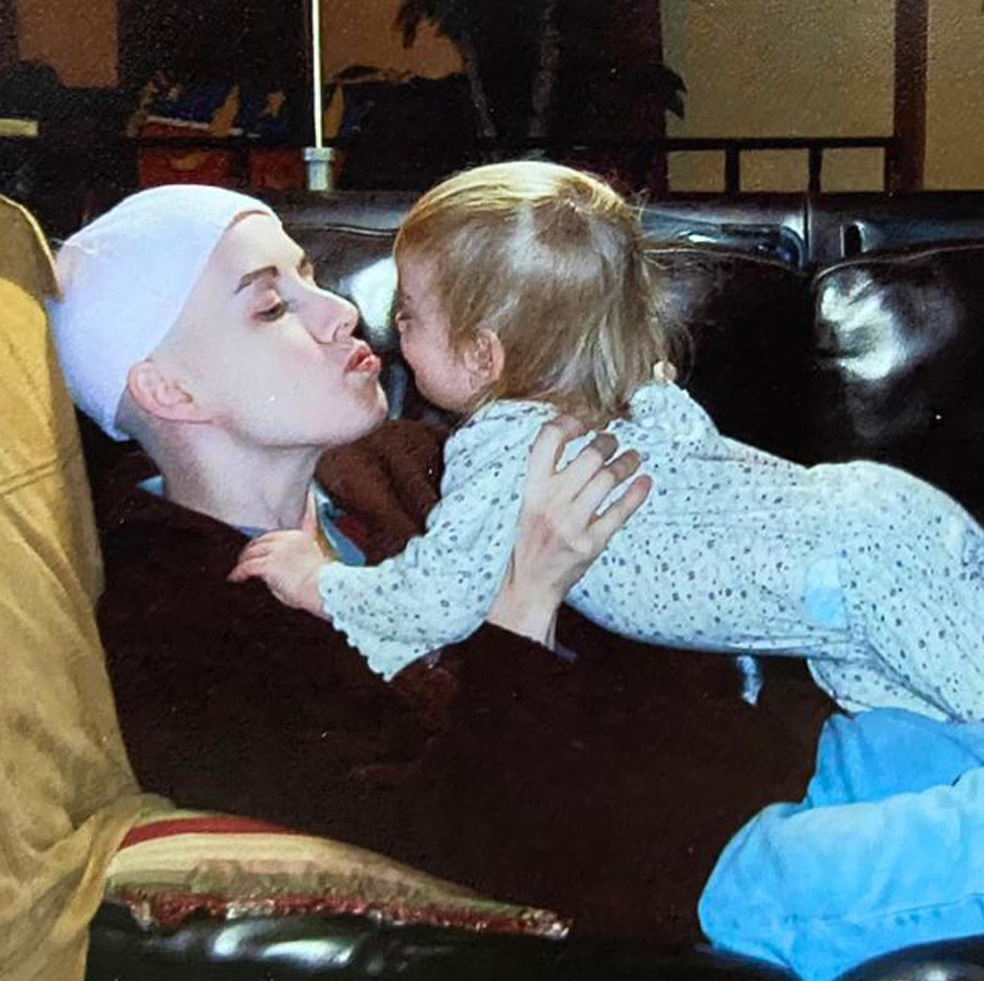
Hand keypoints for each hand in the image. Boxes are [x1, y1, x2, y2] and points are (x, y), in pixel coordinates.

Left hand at [227, 492, 327, 617]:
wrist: (323, 586)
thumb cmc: (324, 582)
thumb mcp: (320, 564)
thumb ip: (304, 557)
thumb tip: (289, 565)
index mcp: (306, 538)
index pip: (307, 516)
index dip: (309, 504)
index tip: (310, 494)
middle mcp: (290, 540)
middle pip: (266, 537)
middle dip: (256, 545)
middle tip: (249, 553)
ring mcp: (278, 550)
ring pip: (253, 551)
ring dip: (245, 558)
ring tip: (240, 565)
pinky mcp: (268, 564)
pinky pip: (247, 566)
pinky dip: (239, 572)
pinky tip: (235, 576)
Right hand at [487, 415, 651, 647]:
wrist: (529, 584)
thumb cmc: (530, 538)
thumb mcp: (527, 501)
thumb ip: (544, 472)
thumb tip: (568, 432)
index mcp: (531, 489)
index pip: (547, 440)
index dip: (568, 423)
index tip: (582, 423)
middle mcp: (551, 503)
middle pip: (588, 457)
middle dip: (607, 442)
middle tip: (612, 441)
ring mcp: (572, 524)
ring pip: (608, 480)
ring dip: (626, 463)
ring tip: (633, 457)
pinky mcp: (591, 543)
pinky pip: (620, 512)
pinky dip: (636, 494)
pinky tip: (644, 482)